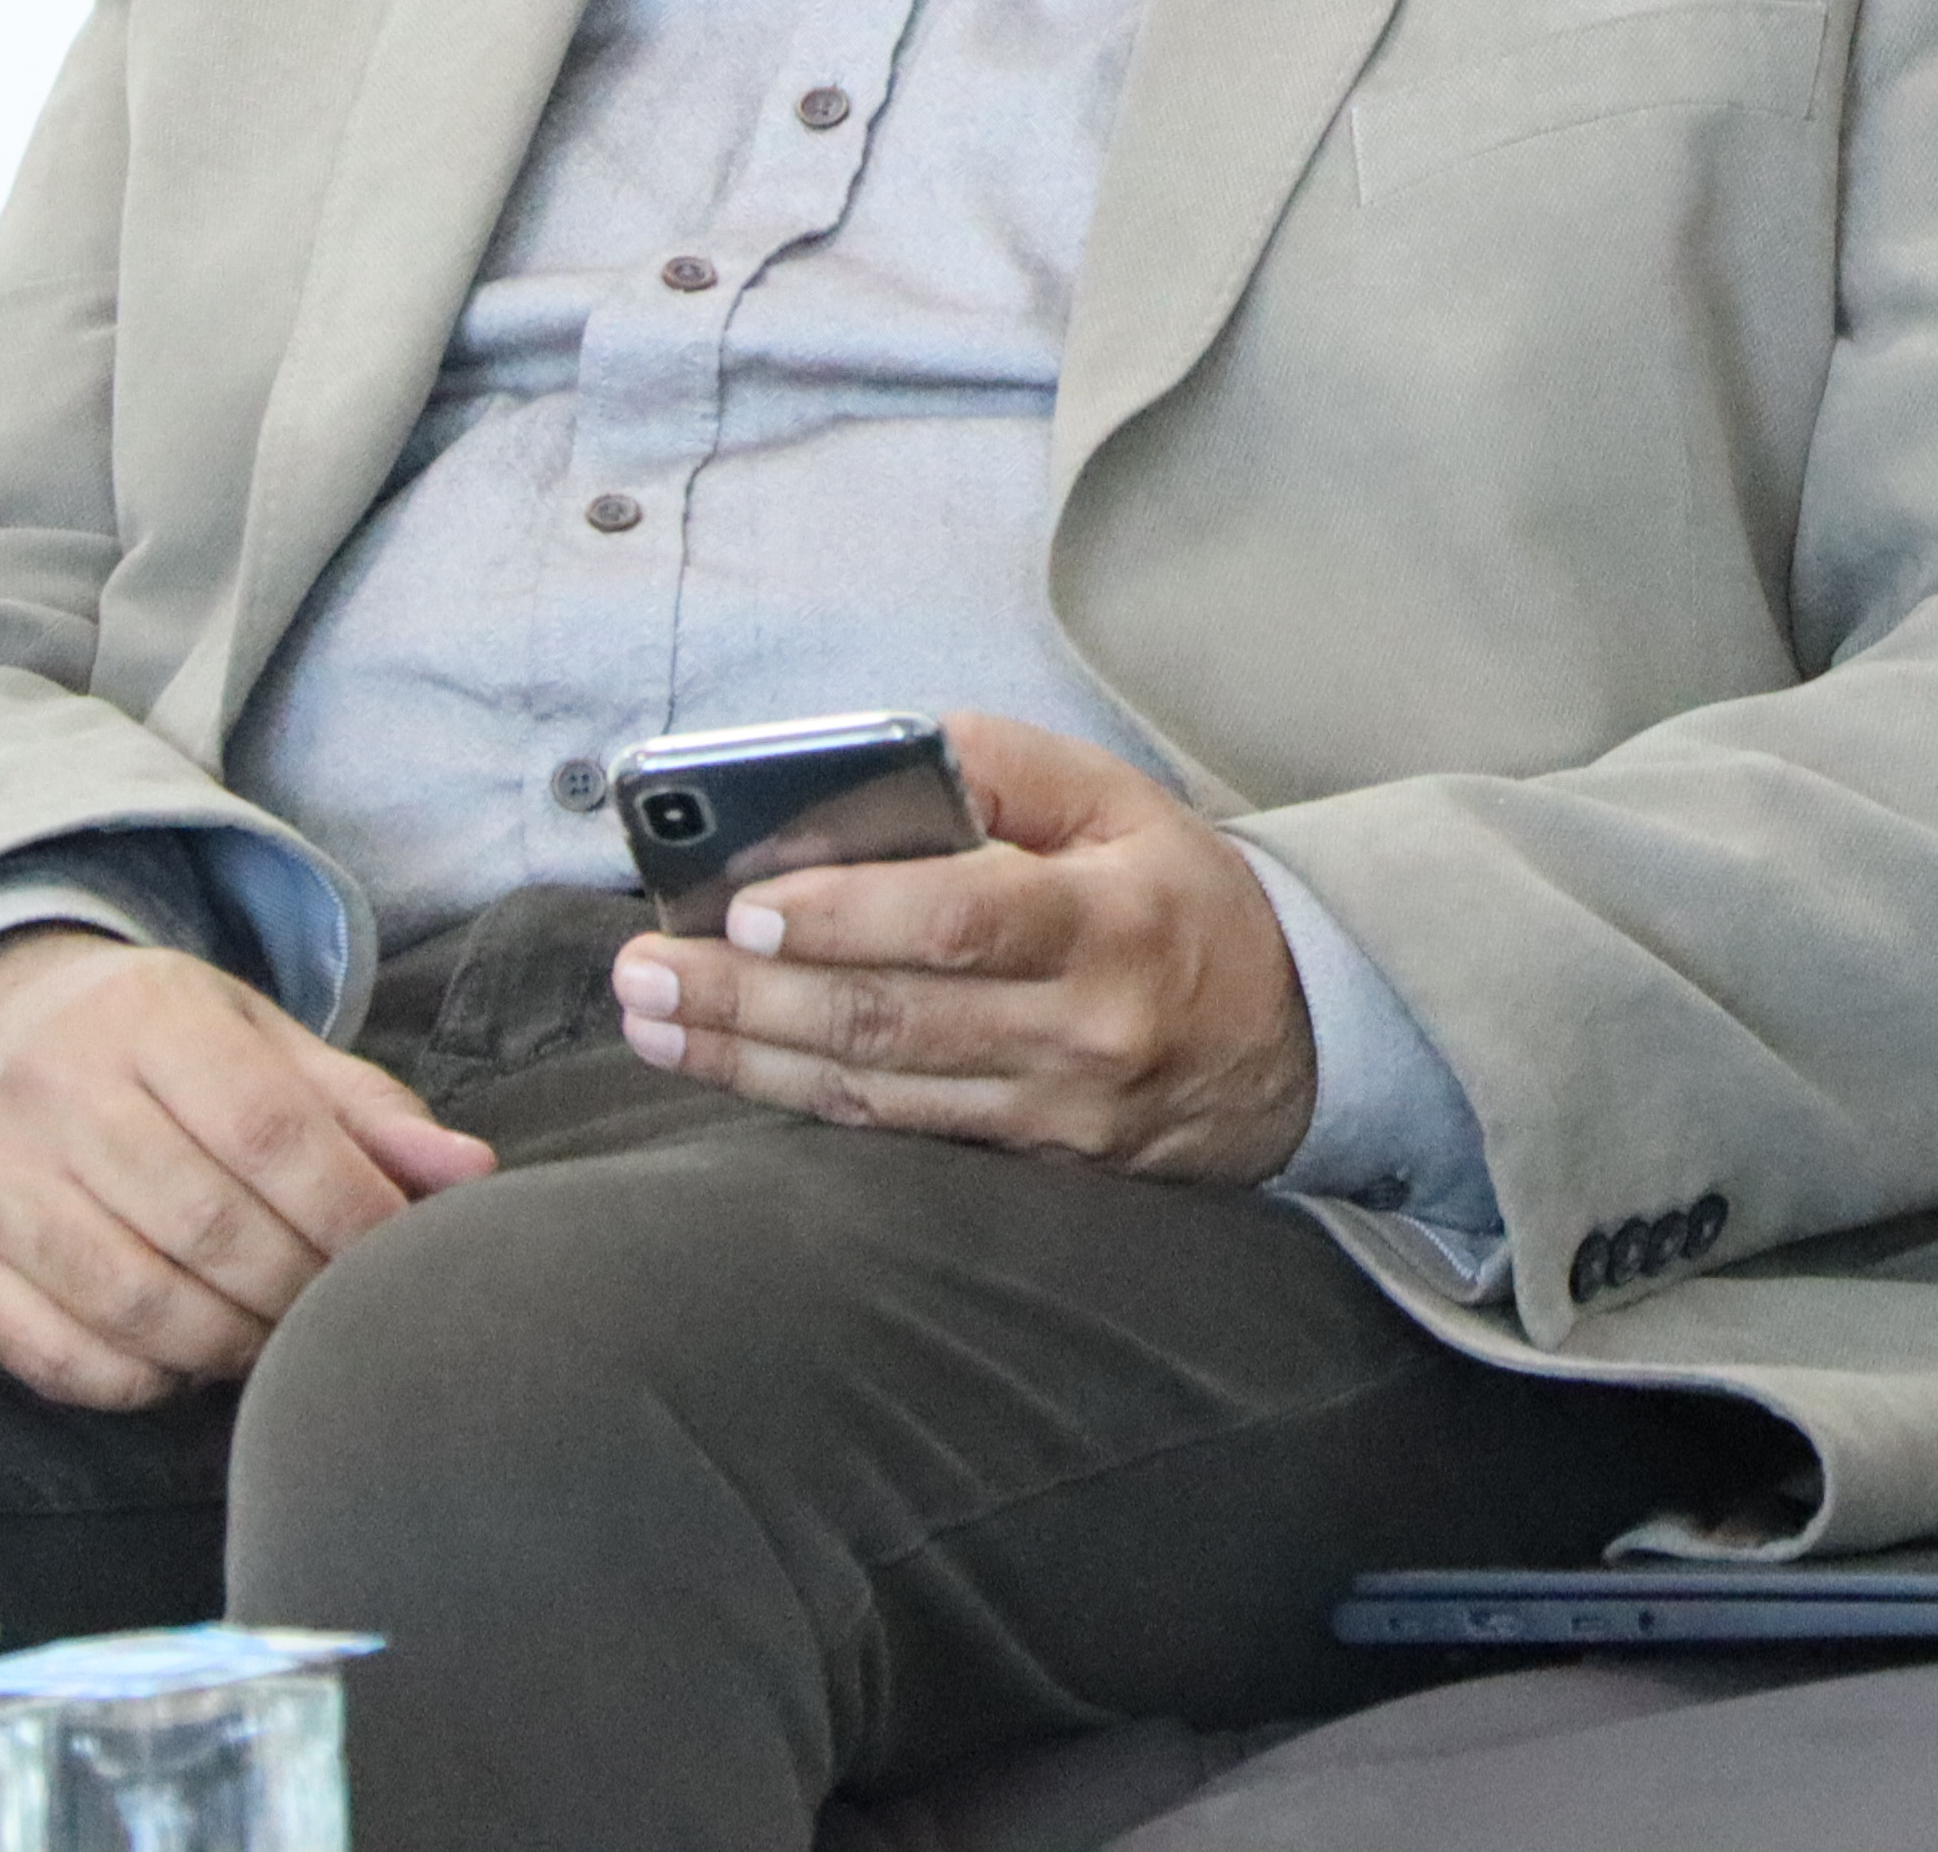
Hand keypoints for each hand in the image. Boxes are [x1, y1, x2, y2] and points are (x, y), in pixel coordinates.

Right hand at [0, 929, 491, 1408]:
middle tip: (340, 1310)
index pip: (267, 1128)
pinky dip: (142, 1380)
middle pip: (206, 1225)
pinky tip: (186, 1358)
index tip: (397, 1255)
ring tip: (274, 1338)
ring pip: (134, 1303)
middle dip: (298, 1287)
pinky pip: (57, 1358)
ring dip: (229, 1344)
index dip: (348, 1209)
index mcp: (148, 1018)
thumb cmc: (158, 1046)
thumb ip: (364, 1110)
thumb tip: (471, 1174)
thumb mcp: (261, 1041)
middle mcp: (54, 1091)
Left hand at [609, 712, 1320, 1183]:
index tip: (741, 905)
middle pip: (891, 1019)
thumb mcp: (1118, 802)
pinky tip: (730, 1072)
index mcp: (1109, 920)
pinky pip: (903, 1140)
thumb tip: (865, 765)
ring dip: (748, 1058)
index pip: (961, 919)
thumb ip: (998, 769)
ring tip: (652, 1019)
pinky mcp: (1036, 1173)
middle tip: (642, 971)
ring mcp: (1057, 1119)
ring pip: (878, 1092)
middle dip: (747, 996)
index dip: (844, 916)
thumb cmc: (1180, 899)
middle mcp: (1082, 1032)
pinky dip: (804, 1106)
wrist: (1295, 1042)